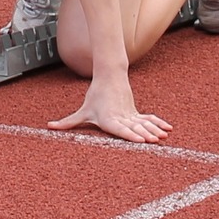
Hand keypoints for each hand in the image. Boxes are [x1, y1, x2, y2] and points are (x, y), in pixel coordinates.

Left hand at [47, 74, 170, 143]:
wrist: (109, 77)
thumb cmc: (95, 97)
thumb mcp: (82, 112)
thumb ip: (68, 122)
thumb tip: (49, 127)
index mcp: (109, 120)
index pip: (120, 129)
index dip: (130, 135)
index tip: (140, 140)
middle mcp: (122, 118)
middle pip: (135, 128)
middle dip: (146, 135)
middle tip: (155, 141)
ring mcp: (130, 115)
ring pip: (144, 123)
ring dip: (154, 130)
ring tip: (164, 137)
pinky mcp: (135, 112)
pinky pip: (149, 119)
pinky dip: (159, 123)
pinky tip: (168, 129)